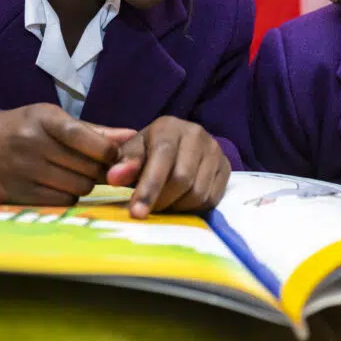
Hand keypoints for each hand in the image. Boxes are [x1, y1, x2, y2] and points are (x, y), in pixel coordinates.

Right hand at [0, 103, 136, 204]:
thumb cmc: (18, 128)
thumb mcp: (49, 119)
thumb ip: (92, 130)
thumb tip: (131, 135)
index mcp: (42, 119)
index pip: (84, 136)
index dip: (107, 151)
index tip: (114, 155)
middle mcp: (31, 144)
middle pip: (87, 169)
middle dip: (100, 171)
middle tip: (99, 169)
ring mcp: (22, 171)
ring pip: (77, 189)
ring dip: (84, 185)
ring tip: (75, 175)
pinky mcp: (15, 195)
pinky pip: (60, 204)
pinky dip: (67, 198)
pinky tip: (59, 187)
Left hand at [107, 116, 230, 218]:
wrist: (178, 144)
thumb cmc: (148, 151)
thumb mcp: (132, 153)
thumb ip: (123, 164)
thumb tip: (114, 178)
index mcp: (169, 127)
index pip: (162, 157)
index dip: (149, 188)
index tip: (136, 213)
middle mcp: (196, 134)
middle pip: (182, 179)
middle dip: (162, 201)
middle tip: (149, 210)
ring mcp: (215, 150)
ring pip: (198, 192)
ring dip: (178, 207)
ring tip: (165, 204)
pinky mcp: (226, 167)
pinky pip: (212, 198)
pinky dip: (194, 208)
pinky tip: (181, 203)